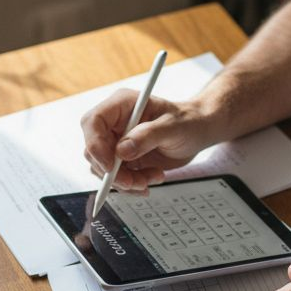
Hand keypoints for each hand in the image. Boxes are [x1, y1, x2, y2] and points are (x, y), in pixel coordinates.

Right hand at [79, 89, 211, 192]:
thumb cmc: (188, 121)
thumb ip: (148, 136)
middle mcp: (115, 123)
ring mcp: (117, 142)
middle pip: (94, 150)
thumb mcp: (173, 126)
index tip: (111, 166)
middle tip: (135, 182)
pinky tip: (151, 179)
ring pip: (103, 168)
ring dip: (126, 181)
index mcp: (122, 104)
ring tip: (152, 178)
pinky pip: (116, 178)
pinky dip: (132, 185)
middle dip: (113, 172)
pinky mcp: (123, 159)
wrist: (197, 132)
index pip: (93, 122)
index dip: (95, 145)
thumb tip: (122, 150)